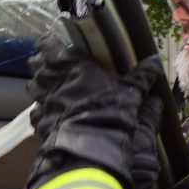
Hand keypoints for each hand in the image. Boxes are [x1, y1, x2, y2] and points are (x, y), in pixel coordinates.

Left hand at [27, 42, 166, 184]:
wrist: (91, 144)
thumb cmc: (110, 109)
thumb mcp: (130, 91)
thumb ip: (141, 76)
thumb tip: (156, 60)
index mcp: (71, 65)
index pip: (50, 45)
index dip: (50, 45)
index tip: (53, 46)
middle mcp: (51, 80)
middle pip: (36, 64)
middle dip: (41, 65)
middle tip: (50, 67)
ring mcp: (43, 100)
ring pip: (32, 87)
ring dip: (39, 86)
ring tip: (49, 89)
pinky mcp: (39, 121)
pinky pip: (36, 111)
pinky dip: (41, 111)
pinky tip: (49, 114)